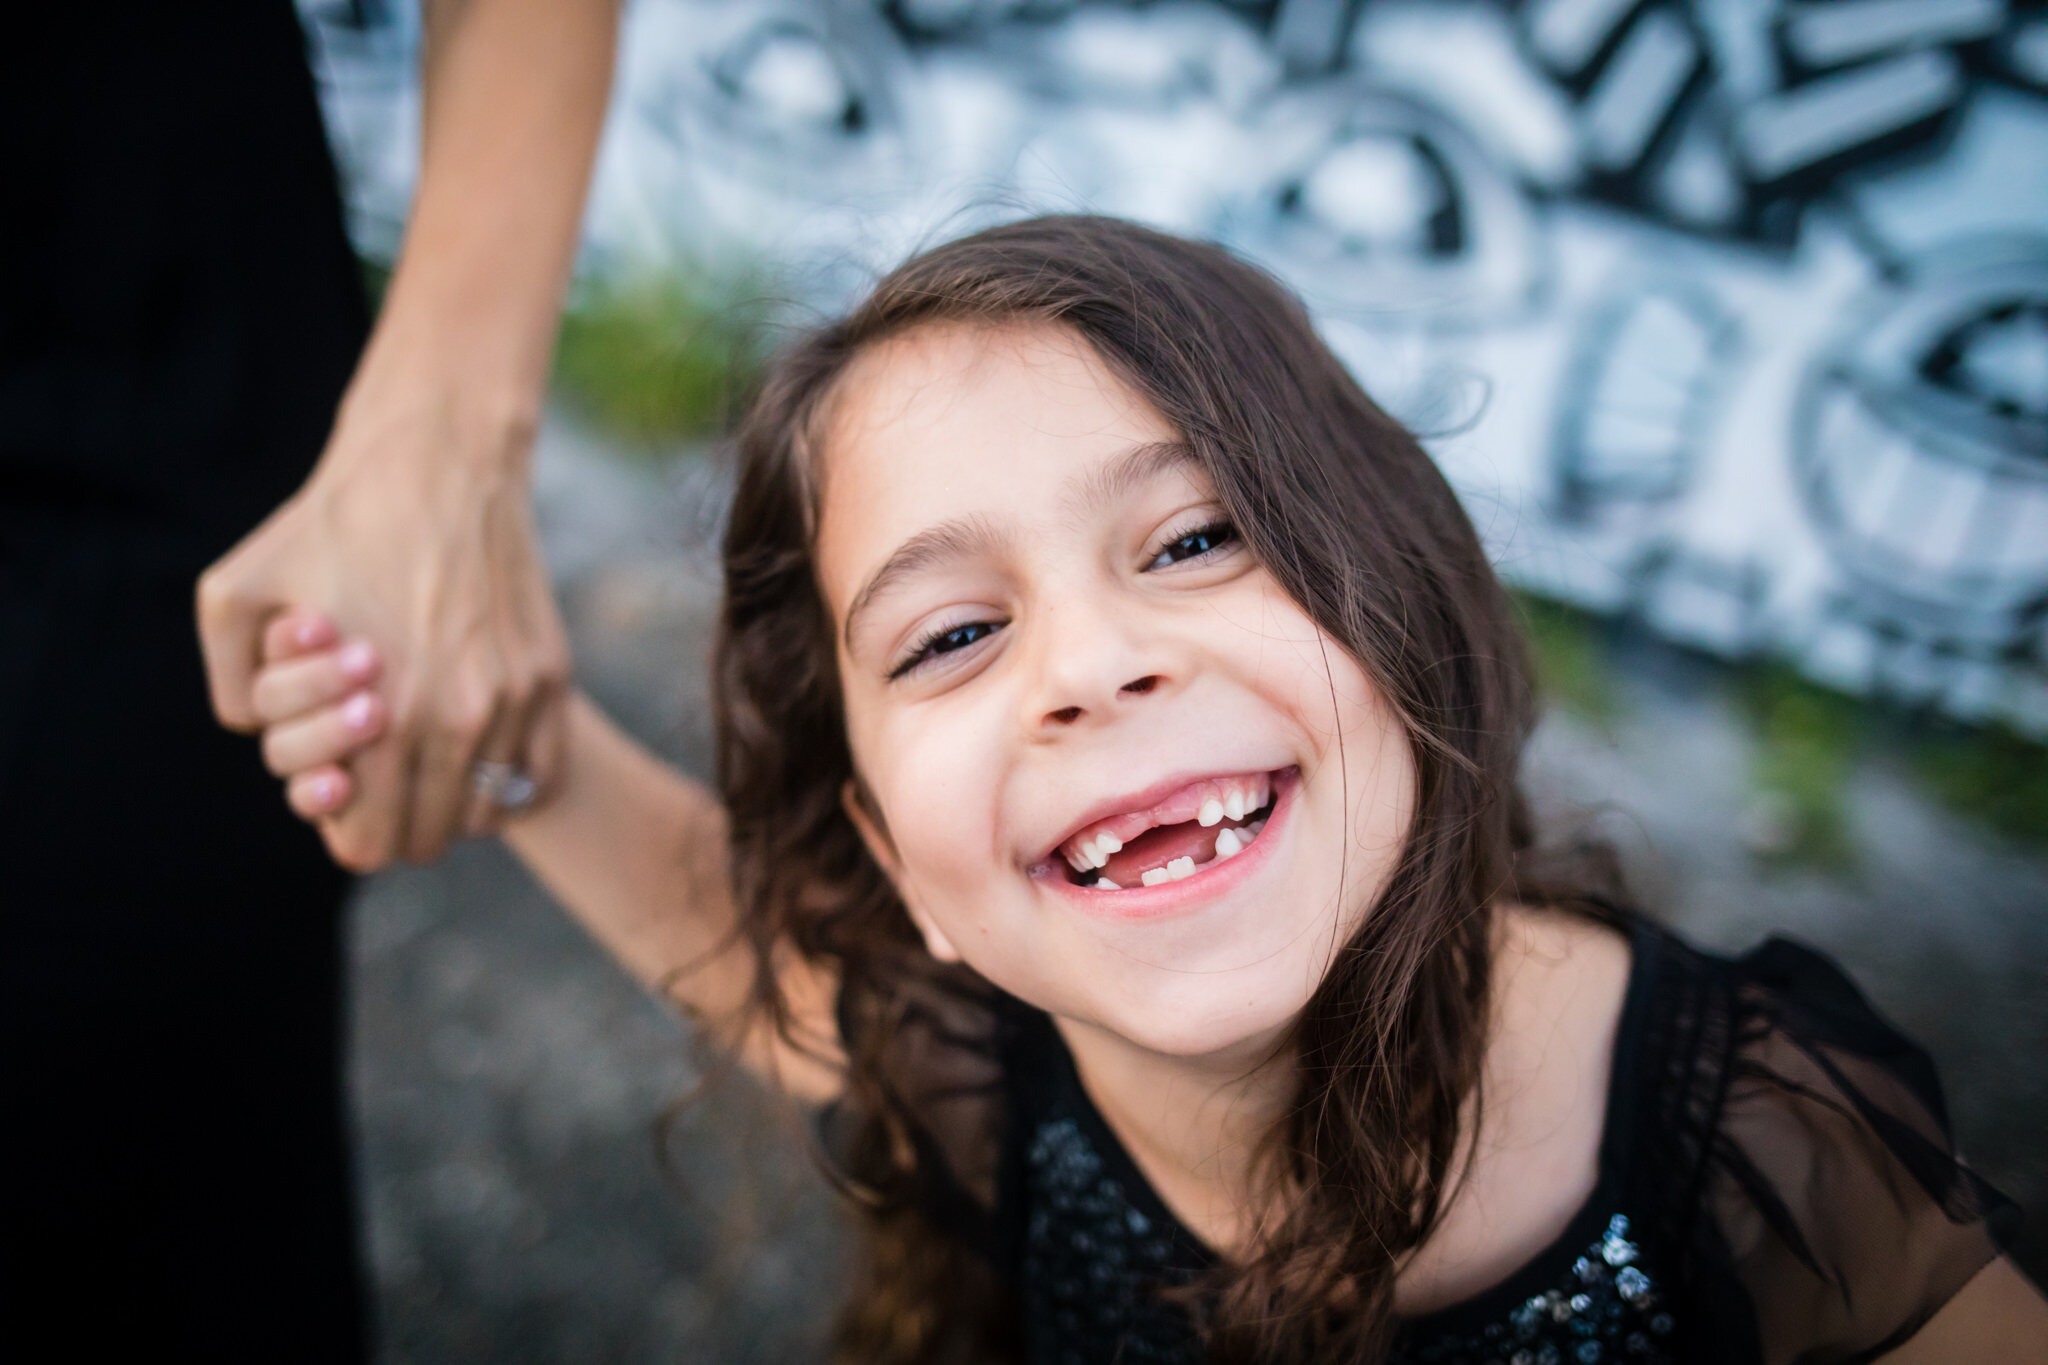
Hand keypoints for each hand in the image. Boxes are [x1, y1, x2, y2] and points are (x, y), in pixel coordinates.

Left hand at [197, 367, 568, 869]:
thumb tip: (267, 746)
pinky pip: (541, 775)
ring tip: (428, 754)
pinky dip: (510, 777)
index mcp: (380, 719)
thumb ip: (233, 691)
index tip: (342, 790)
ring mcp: (514, 700)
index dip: (345, 826)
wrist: (436, 459)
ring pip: (491, 813)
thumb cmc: (327, 525)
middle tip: (381, 774)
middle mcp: (458, 721)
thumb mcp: (233, 597)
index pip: (370, 844)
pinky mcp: (552, 675)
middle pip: (431, 839)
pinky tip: (478, 741)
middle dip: (397, 818)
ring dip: (456, 799)